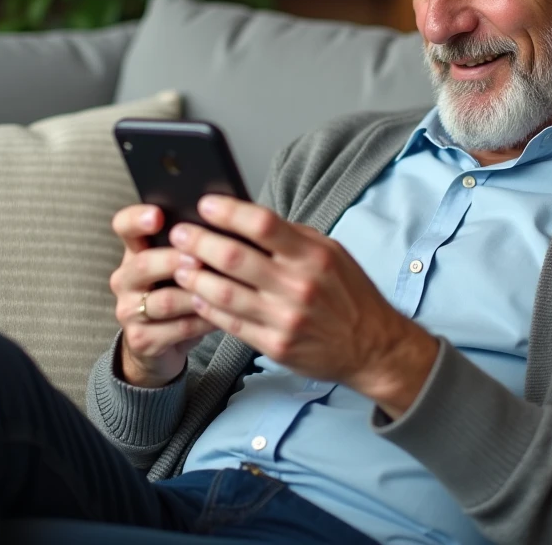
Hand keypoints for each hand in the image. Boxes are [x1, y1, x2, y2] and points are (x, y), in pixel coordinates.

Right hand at [110, 205, 216, 387]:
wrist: (162, 343)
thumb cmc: (179, 292)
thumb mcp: (180, 265)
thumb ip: (194, 244)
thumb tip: (230, 223)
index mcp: (135, 251)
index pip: (124, 226)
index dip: (137, 219)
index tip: (158, 215)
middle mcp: (125, 279)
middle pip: (143, 264)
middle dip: (174, 260)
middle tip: (199, 258)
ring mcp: (129, 310)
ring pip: (164, 301)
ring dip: (196, 295)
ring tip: (223, 289)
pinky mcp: (141, 339)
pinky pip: (178, 329)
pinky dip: (204, 321)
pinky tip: (223, 315)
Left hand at [169, 195, 438, 417]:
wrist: (372, 347)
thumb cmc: (350, 295)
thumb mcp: (332, 254)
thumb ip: (292, 238)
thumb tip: (248, 218)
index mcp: (314, 256)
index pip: (263, 224)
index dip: (228, 212)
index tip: (205, 204)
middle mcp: (298, 286)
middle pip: (234, 258)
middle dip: (199, 242)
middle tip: (179, 233)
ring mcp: (285, 319)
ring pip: (224, 293)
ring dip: (195, 277)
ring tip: (180, 265)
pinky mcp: (275, 345)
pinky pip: (231, 324)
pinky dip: (208, 308)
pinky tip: (196, 295)